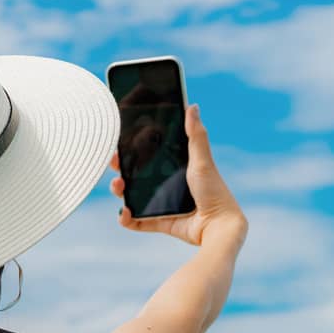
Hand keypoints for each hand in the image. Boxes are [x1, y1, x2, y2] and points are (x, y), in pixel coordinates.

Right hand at [109, 103, 247, 249]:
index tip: (120, 143)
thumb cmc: (215, 191)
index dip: (133, 149)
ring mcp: (162, 204)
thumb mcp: (202, 160)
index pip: (149, 155)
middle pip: (136, 174)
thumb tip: (192, 106)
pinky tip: (124, 213)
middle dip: (121, 168)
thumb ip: (196, 135)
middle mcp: (167, 184)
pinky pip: (138, 221)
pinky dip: (127, 219)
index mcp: (176, 168)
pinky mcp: (161, 223)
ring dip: (120, 190)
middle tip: (114, 163)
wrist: (218, 226)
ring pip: (133, 196)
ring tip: (118, 186)